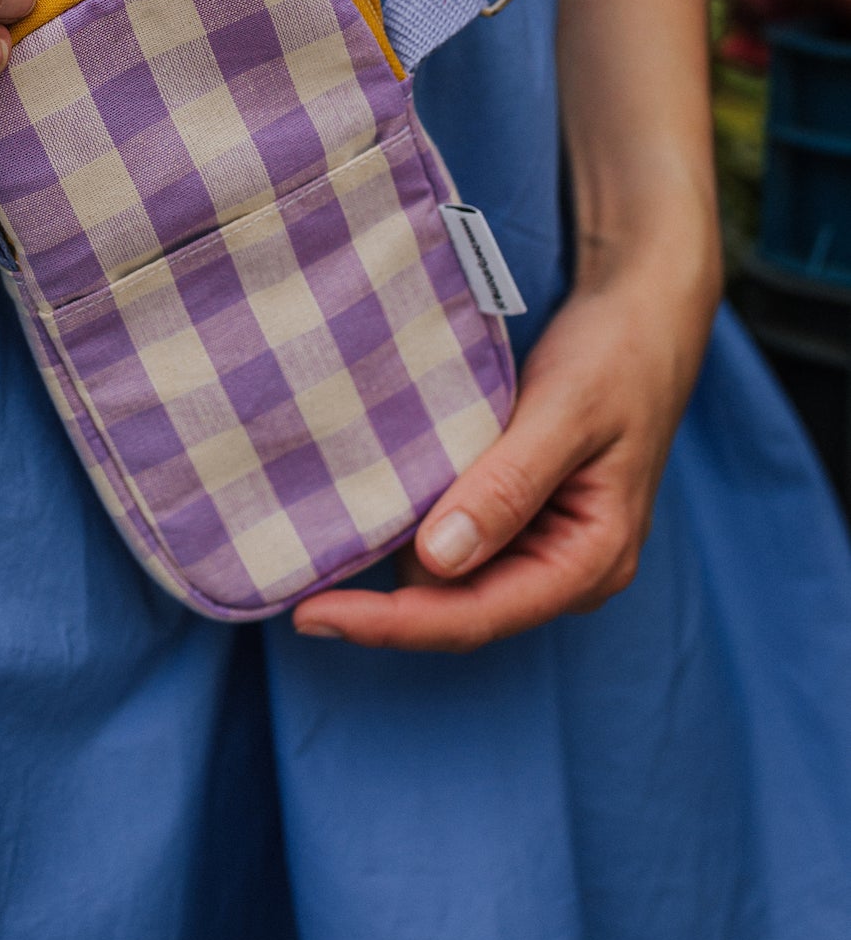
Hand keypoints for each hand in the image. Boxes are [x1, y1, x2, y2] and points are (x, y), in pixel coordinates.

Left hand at [292, 236, 718, 650]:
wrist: (640, 314)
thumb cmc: (615, 357)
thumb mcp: (564, 414)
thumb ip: (507, 487)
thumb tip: (436, 561)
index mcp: (592, 561)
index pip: (478, 616)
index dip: (393, 625)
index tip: (317, 614)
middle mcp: (568, 570)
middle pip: (461, 612)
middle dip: (386, 608)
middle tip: (300, 591)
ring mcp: (544, 545)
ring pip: (454, 583)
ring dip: (397, 568)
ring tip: (327, 545)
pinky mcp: (521, 516)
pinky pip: (457, 542)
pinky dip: (415, 530)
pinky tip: (371, 508)